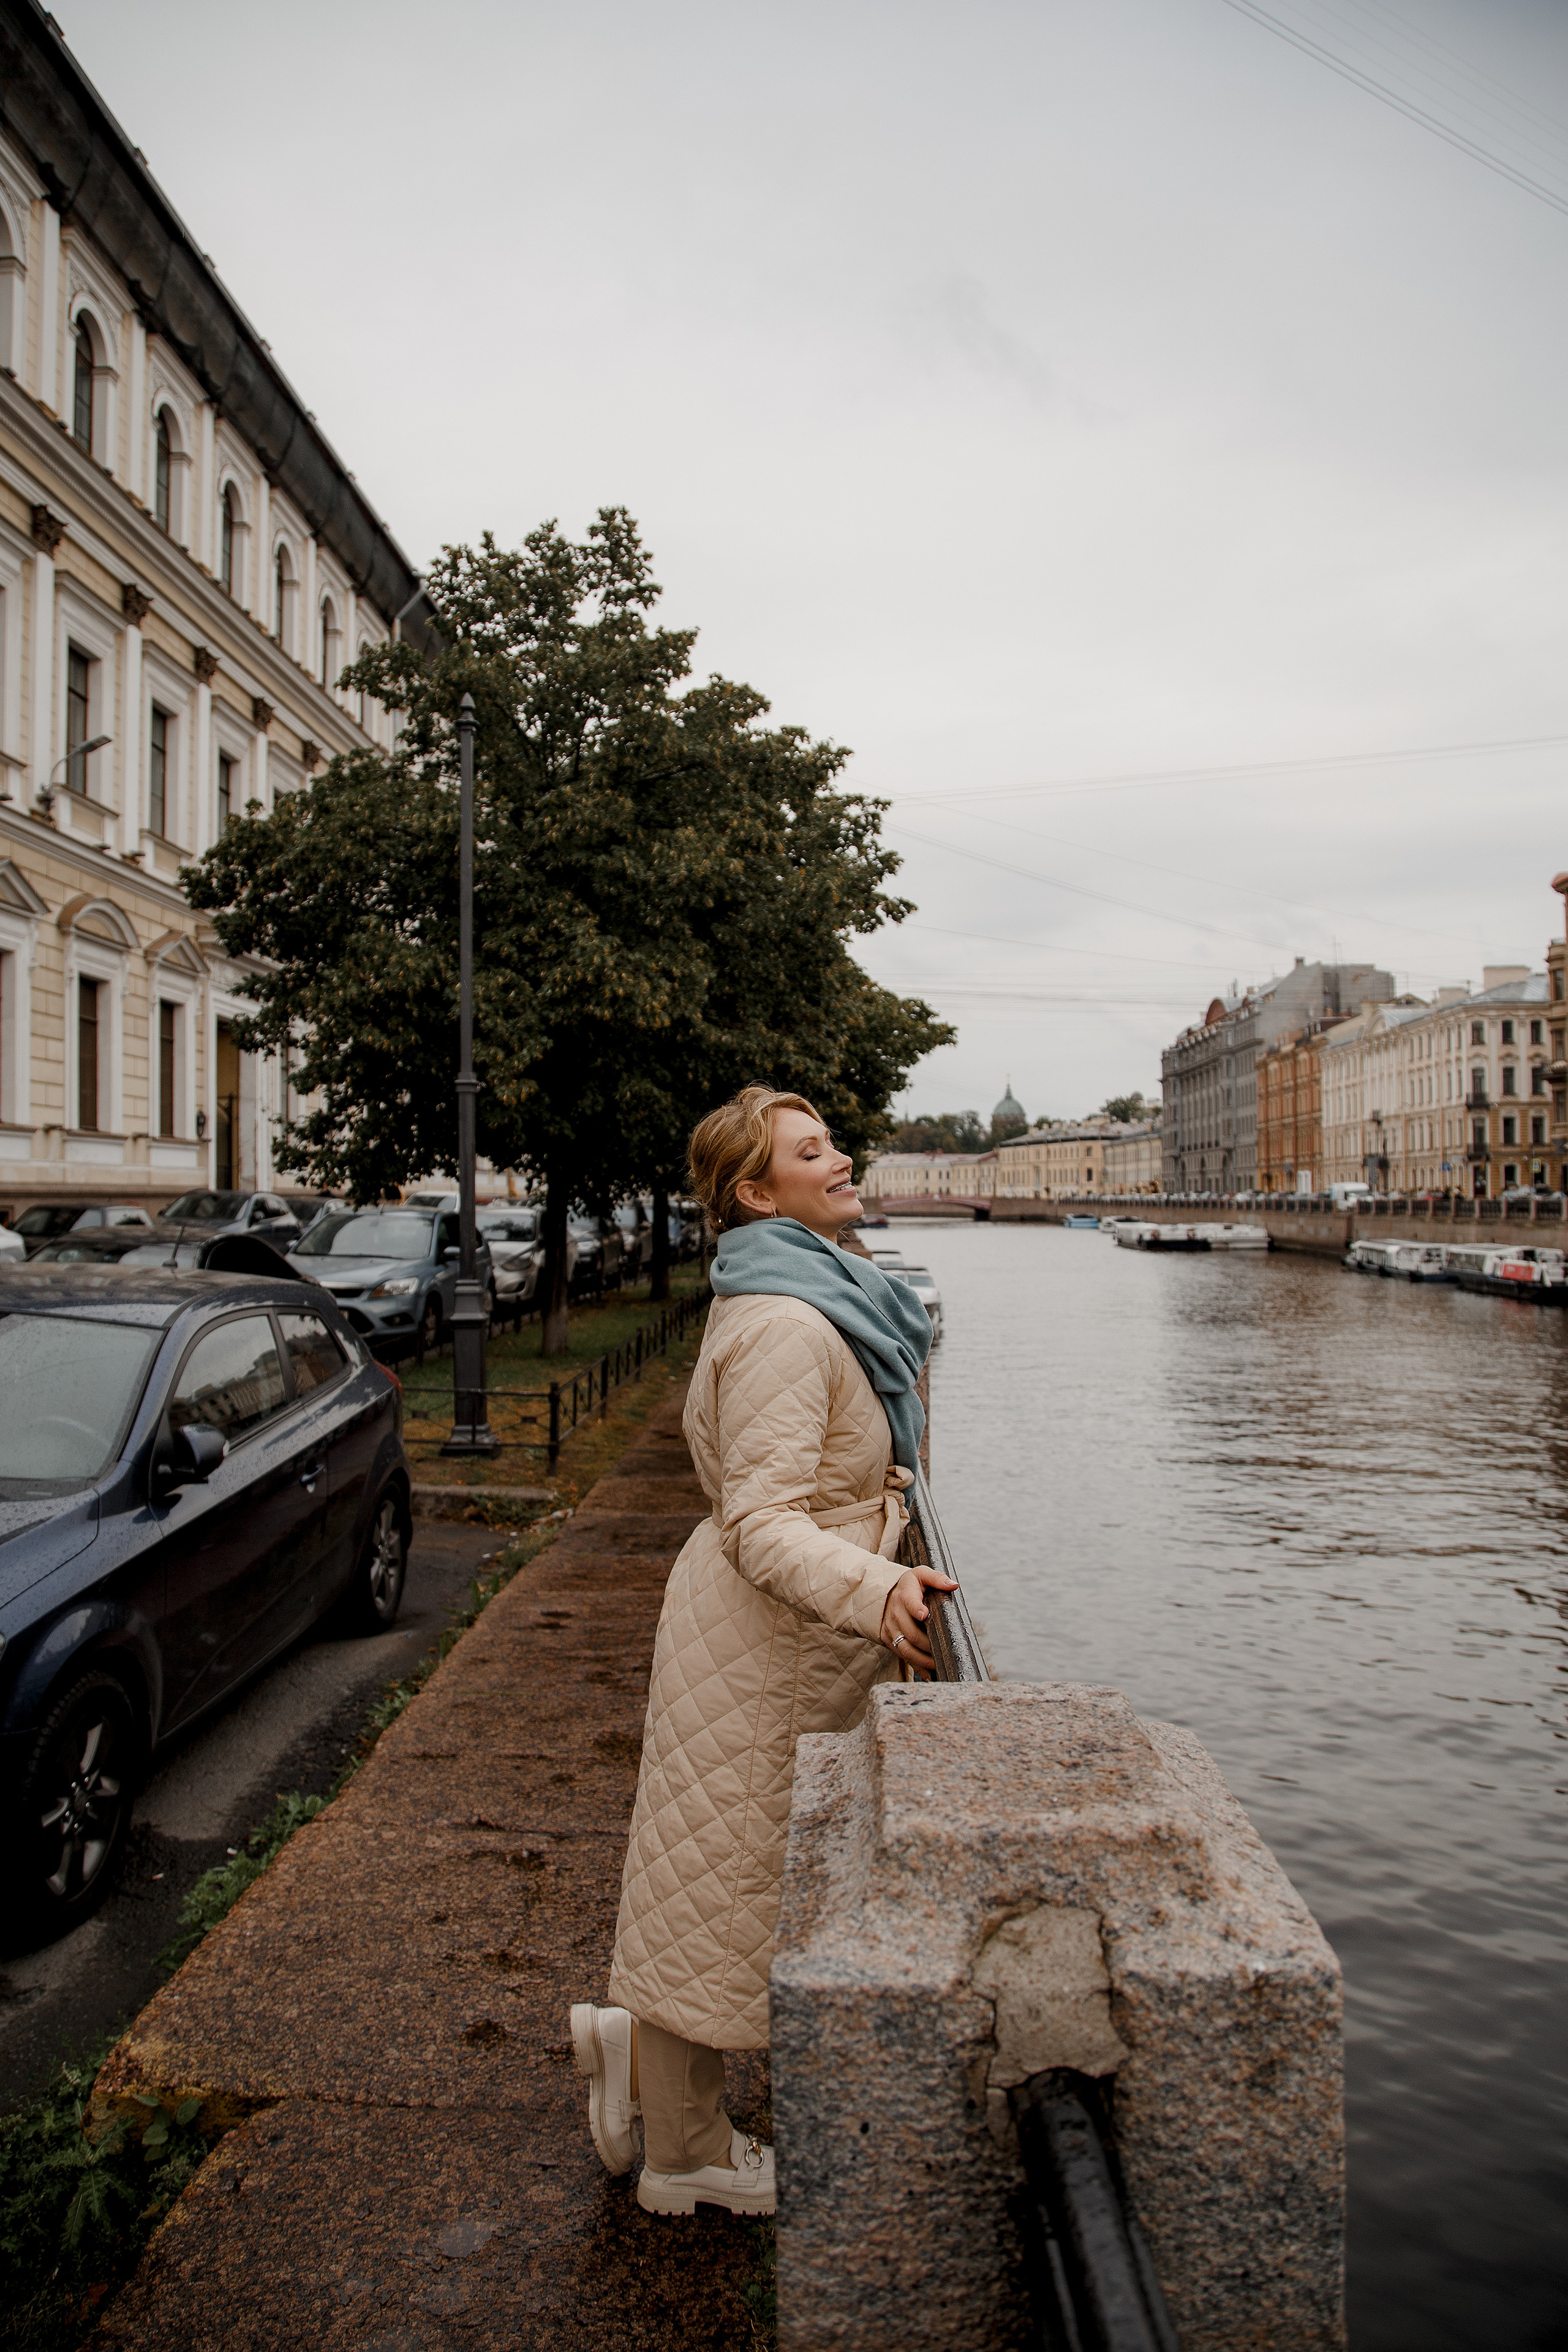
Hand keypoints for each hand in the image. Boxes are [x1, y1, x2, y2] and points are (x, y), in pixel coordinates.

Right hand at [878, 1562, 958, 1679]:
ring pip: (905, 1649)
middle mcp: (895, 1613)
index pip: (910, 1603)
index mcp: (905, 1595)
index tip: (925, 1615)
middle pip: (911, 1633)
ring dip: (922, 1660)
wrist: (885, 1593)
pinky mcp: (889, 1640)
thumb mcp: (921, 1574)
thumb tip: (953, 1585)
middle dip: (928, 1645)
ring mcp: (891, 1628)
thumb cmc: (910, 1585)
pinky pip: (903, 1656)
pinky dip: (916, 1667)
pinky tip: (930, 1675)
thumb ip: (937, 1578)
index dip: (916, 1609)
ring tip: (938, 1665)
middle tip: (944, 1651)